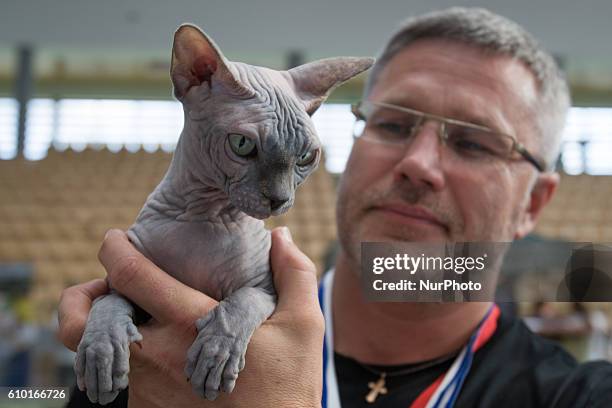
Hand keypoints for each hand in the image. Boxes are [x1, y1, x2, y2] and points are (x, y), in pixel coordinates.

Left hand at [59, 227, 323, 407]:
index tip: (114, 239)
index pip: (132, 277)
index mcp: (191, 326)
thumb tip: (282, 234)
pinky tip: (170, 357)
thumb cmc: (288, 390)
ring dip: (121, 330)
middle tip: (99, 288)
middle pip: (86, 327)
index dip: (115, 250)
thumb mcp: (303, 328)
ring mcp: (147, 391)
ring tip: (148, 320)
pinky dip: (140, 360)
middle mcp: (157, 358)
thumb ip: (293, 274)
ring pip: (111, 352)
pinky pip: (130, 379)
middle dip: (80, 300)